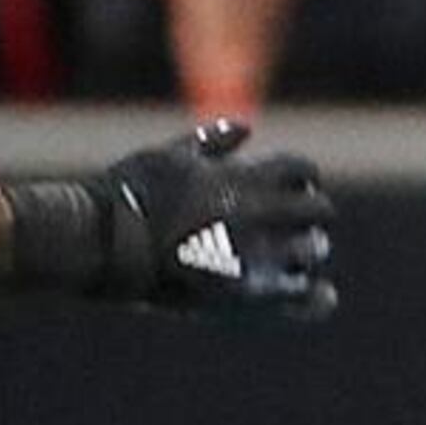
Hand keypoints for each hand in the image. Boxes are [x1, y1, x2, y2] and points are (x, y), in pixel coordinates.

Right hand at [10, 120, 336, 318]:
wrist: (104, 244)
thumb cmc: (129, 195)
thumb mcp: (170, 156)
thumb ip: (211, 141)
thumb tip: (246, 127)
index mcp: (242, 177)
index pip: (301, 171)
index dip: (303, 179)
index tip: (297, 187)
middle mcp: (257, 213)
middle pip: (315, 210)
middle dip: (312, 215)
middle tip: (302, 226)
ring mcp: (253, 254)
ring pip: (310, 251)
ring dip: (308, 252)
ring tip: (298, 260)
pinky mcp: (245, 293)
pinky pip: (298, 296)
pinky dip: (314, 297)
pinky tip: (321, 296)